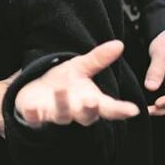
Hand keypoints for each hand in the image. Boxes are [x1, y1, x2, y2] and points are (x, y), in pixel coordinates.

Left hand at [15, 40, 139, 127]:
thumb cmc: (62, 82)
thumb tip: (119, 44)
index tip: (133, 110)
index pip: (108, 107)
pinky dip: (32, 115)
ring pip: (62, 116)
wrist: (34, 91)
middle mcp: (75, 112)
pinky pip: (34, 120)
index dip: (120, 110)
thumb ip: (98, 59)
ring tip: (60, 90)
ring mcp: (55, 116)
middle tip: (92, 101)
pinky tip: (31, 108)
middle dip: (89, 110)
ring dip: (62, 104)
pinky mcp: (35, 118)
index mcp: (89, 101)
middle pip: (86, 116)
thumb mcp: (80, 68)